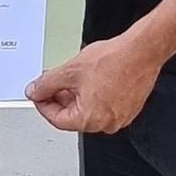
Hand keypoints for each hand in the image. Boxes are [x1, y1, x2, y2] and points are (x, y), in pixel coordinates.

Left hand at [25, 24, 163, 132]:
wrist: (141, 51)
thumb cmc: (114, 60)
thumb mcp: (70, 70)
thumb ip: (47, 83)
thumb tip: (35, 91)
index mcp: (89, 120)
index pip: (56, 119)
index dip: (43, 104)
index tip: (38, 93)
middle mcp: (105, 124)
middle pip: (73, 115)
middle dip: (60, 97)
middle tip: (53, 82)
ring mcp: (119, 118)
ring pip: (88, 109)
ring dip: (77, 95)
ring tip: (75, 75)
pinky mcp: (128, 108)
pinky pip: (103, 105)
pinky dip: (94, 94)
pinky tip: (92, 77)